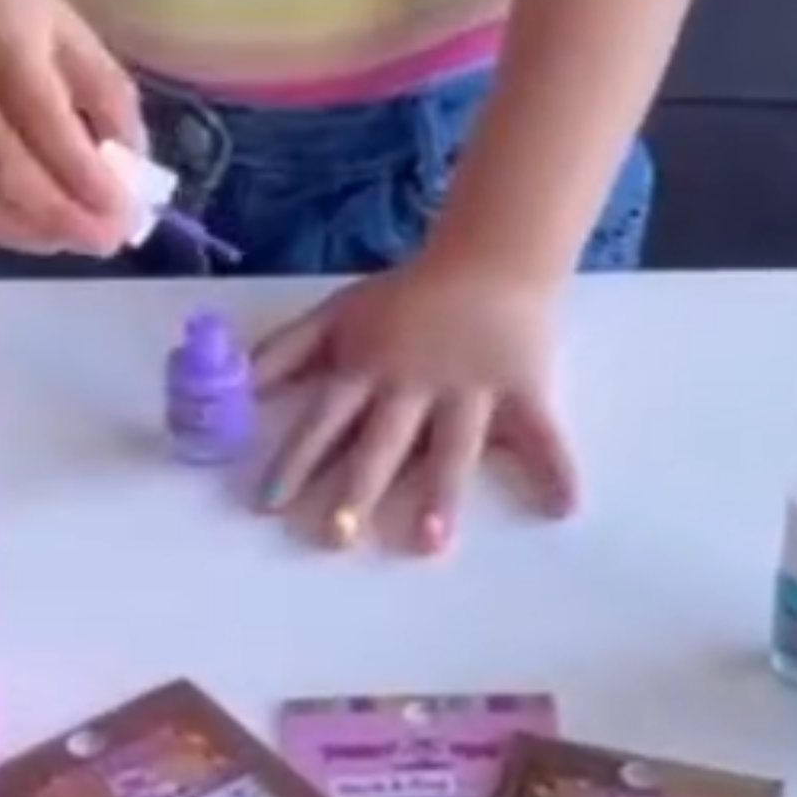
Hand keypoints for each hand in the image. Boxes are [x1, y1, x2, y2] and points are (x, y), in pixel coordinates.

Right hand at [0, 0, 143, 255]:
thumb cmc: (6, 1)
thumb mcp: (70, 30)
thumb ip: (106, 94)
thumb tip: (130, 168)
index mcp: (4, 43)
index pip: (47, 126)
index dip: (87, 179)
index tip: (126, 213)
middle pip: (5, 170)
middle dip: (61, 217)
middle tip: (107, 241)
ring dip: (29, 232)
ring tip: (75, 242)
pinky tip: (30, 233)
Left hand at [254, 252, 577, 553]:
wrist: (489, 257)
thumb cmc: (407, 296)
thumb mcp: (338, 314)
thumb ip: (287, 352)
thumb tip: (232, 385)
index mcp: (368, 367)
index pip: (325, 417)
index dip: (296, 458)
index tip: (271, 503)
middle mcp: (414, 384)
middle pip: (383, 440)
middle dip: (359, 486)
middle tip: (338, 534)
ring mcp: (470, 388)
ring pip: (452, 443)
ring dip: (441, 491)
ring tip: (431, 540)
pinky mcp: (521, 389)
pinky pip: (540, 432)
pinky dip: (555, 466)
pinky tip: (563, 506)